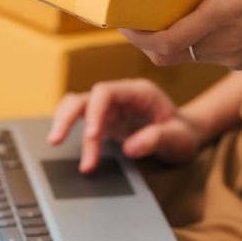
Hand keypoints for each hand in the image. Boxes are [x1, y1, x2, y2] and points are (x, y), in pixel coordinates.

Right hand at [48, 78, 203, 172]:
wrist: (186, 135)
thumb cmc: (183, 133)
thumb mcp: (179, 138)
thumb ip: (157, 139)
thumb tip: (130, 148)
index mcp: (138, 92)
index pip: (105, 93)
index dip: (94, 112)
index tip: (91, 136)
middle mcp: (121, 96)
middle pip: (86, 97)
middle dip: (68, 116)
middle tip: (56, 140)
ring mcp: (111, 109)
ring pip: (78, 106)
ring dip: (65, 122)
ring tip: (55, 143)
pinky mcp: (105, 122)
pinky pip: (81, 120)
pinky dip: (71, 130)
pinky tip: (68, 146)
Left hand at [119, 0, 241, 70]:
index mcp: (220, 15)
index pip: (165, 41)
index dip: (136, 36)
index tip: (120, 21)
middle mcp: (221, 42)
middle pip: (166, 54)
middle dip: (142, 40)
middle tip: (129, 20)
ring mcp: (230, 56)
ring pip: (184, 57)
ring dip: (165, 42)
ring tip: (156, 16)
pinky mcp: (239, 61)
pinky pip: (205, 56)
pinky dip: (190, 43)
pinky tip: (194, 19)